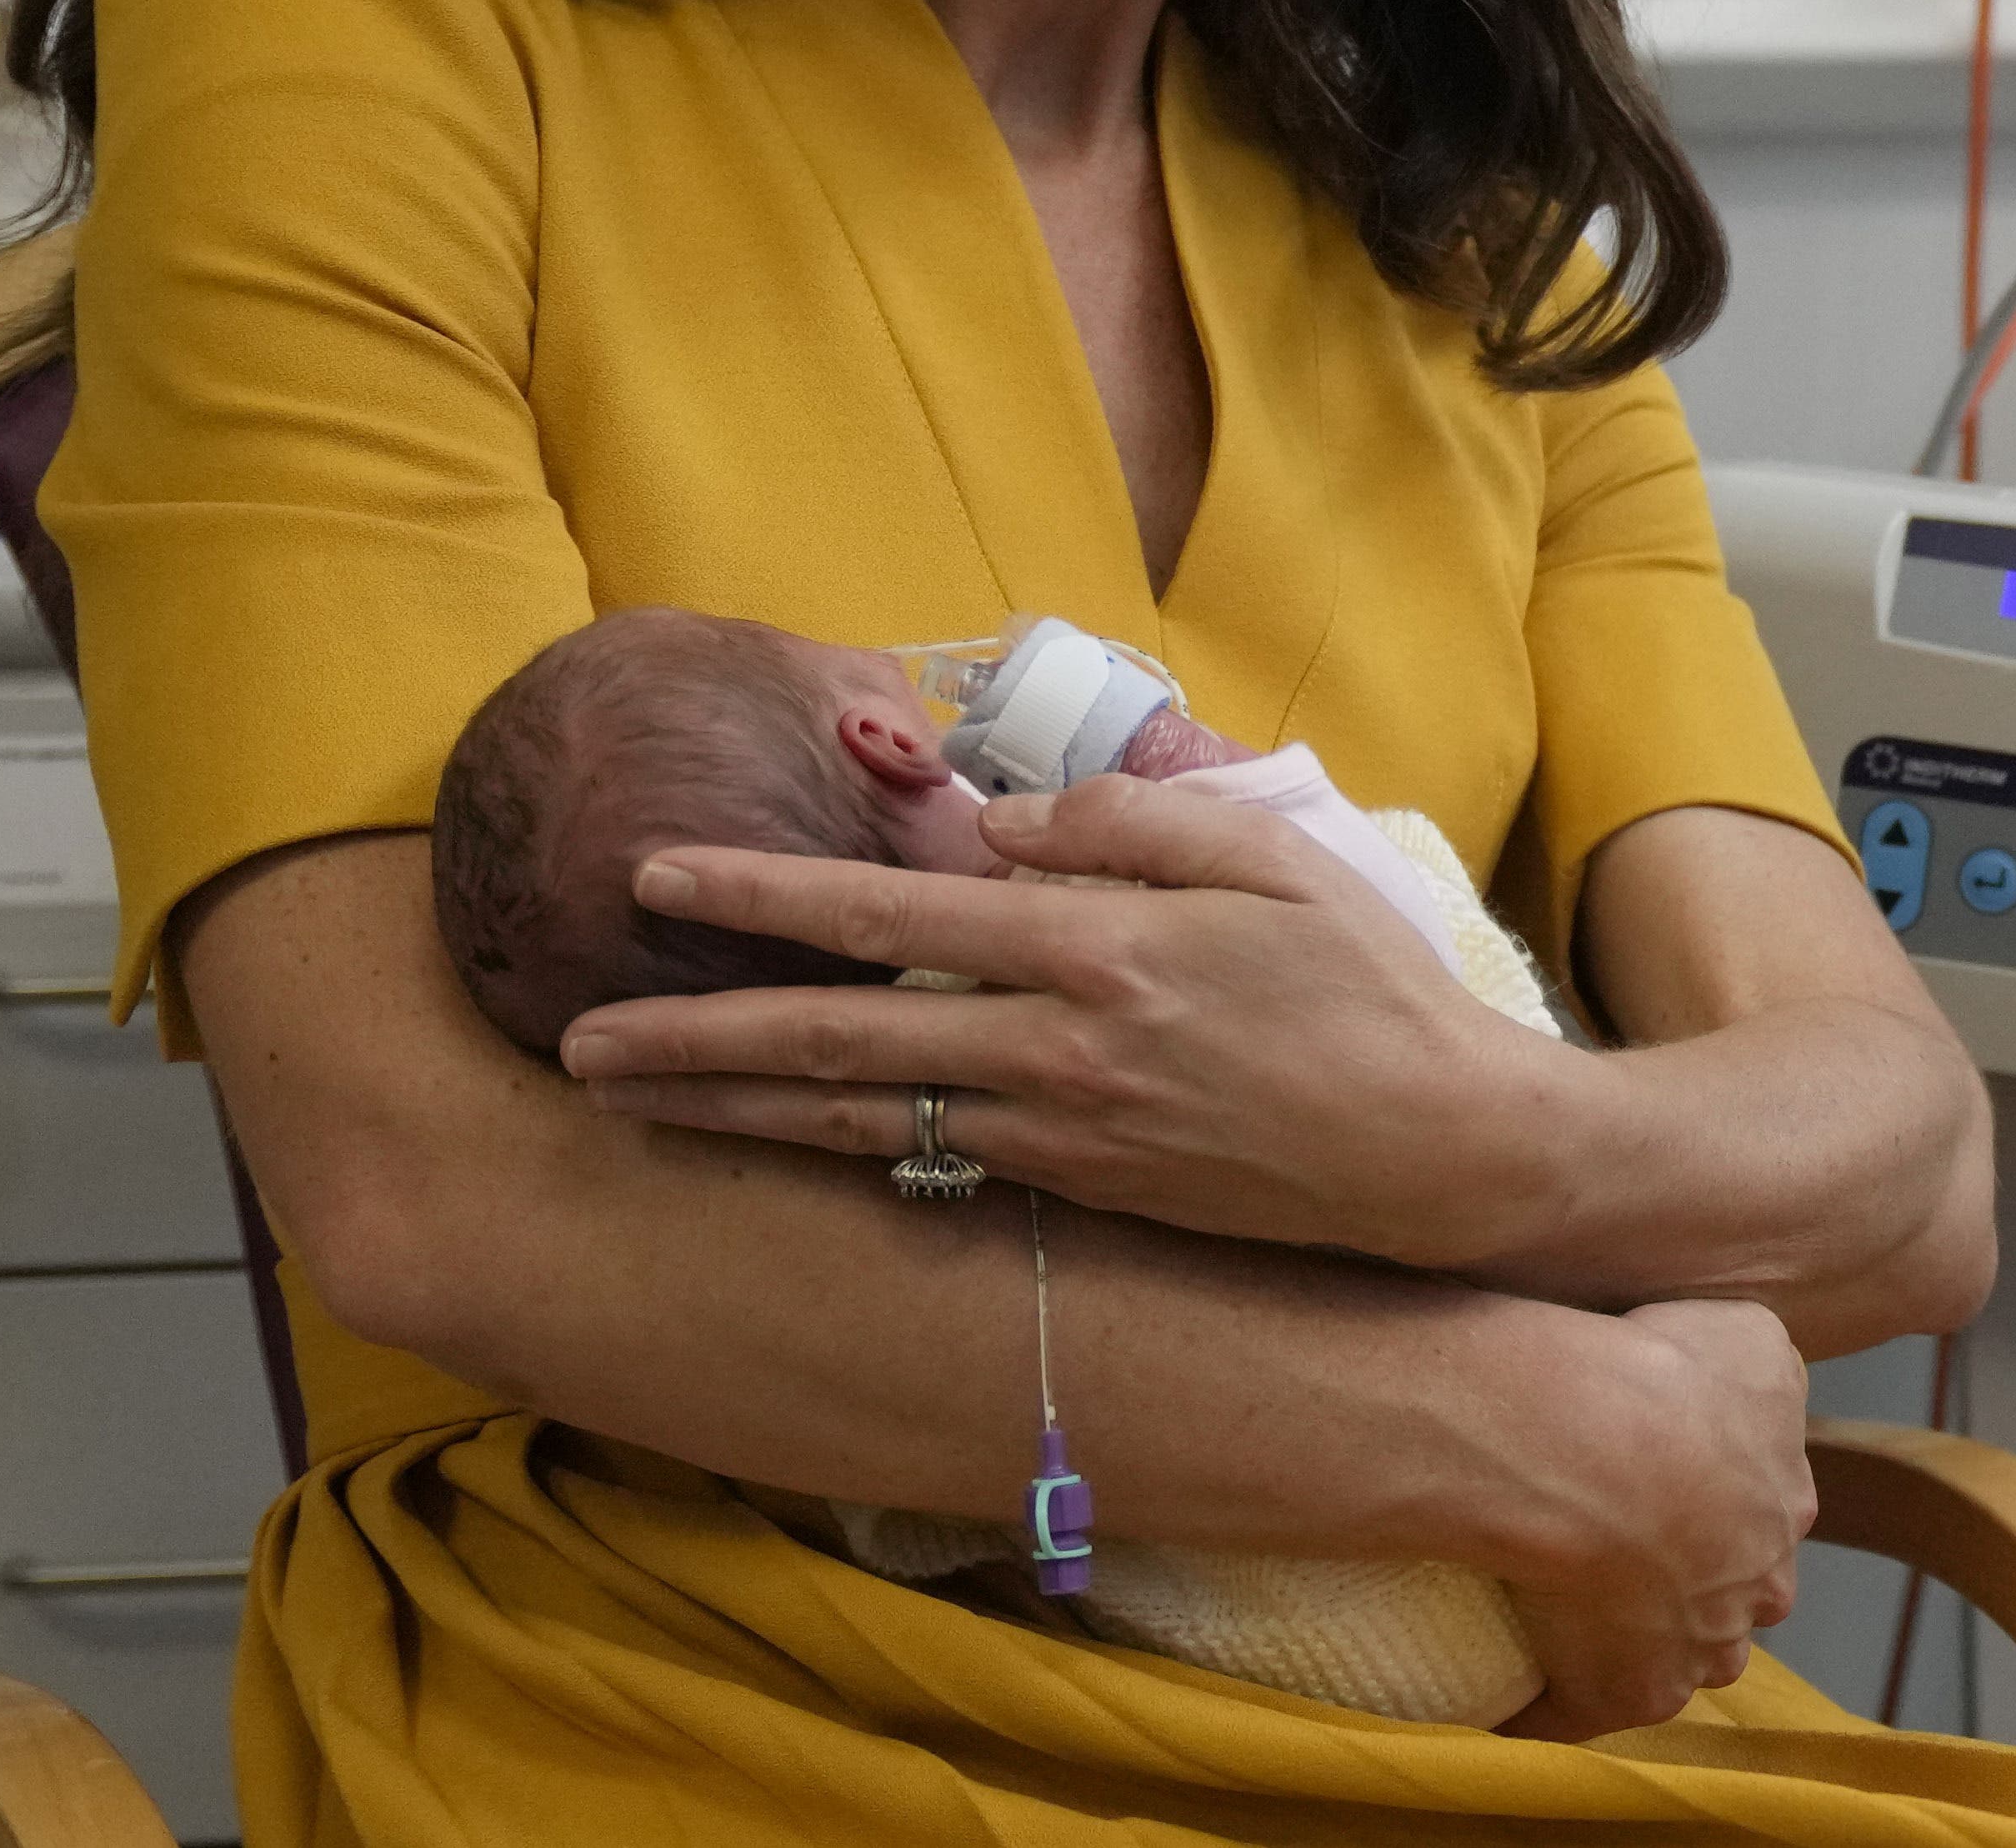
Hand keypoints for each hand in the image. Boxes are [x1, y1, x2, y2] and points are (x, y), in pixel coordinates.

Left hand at [553, 775, 1574, 1269]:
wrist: (1444, 1157)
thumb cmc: (1369, 985)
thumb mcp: (1269, 855)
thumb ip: (1128, 822)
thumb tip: (1002, 821)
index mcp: (1097, 947)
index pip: (888, 912)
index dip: (762, 893)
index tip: (654, 873)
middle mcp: (1057, 1050)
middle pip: (834, 1042)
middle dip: (690, 1037)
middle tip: (571, 1042)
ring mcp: (1063, 1137)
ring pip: (857, 1123)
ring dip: (729, 1113)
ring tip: (624, 1100)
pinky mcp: (1083, 1193)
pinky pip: (932, 1163)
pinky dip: (837, 1152)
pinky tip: (770, 1142)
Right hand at [1492, 1299, 1812, 1739]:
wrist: (1590, 1443)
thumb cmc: (1664, 1374)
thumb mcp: (1749, 1334)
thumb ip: (1764, 1367)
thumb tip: (1747, 1388)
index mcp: (1784, 1505)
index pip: (1759, 1521)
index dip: (1714, 1509)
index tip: (1660, 1491)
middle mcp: (1756, 1590)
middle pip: (1725, 1599)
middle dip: (1689, 1585)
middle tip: (1612, 1546)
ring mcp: (1696, 1655)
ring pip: (1671, 1661)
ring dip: (1631, 1647)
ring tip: (1559, 1612)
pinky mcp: (1626, 1697)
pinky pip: (1576, 1713)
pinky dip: (1543, 1708)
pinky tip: (1504, 1691)